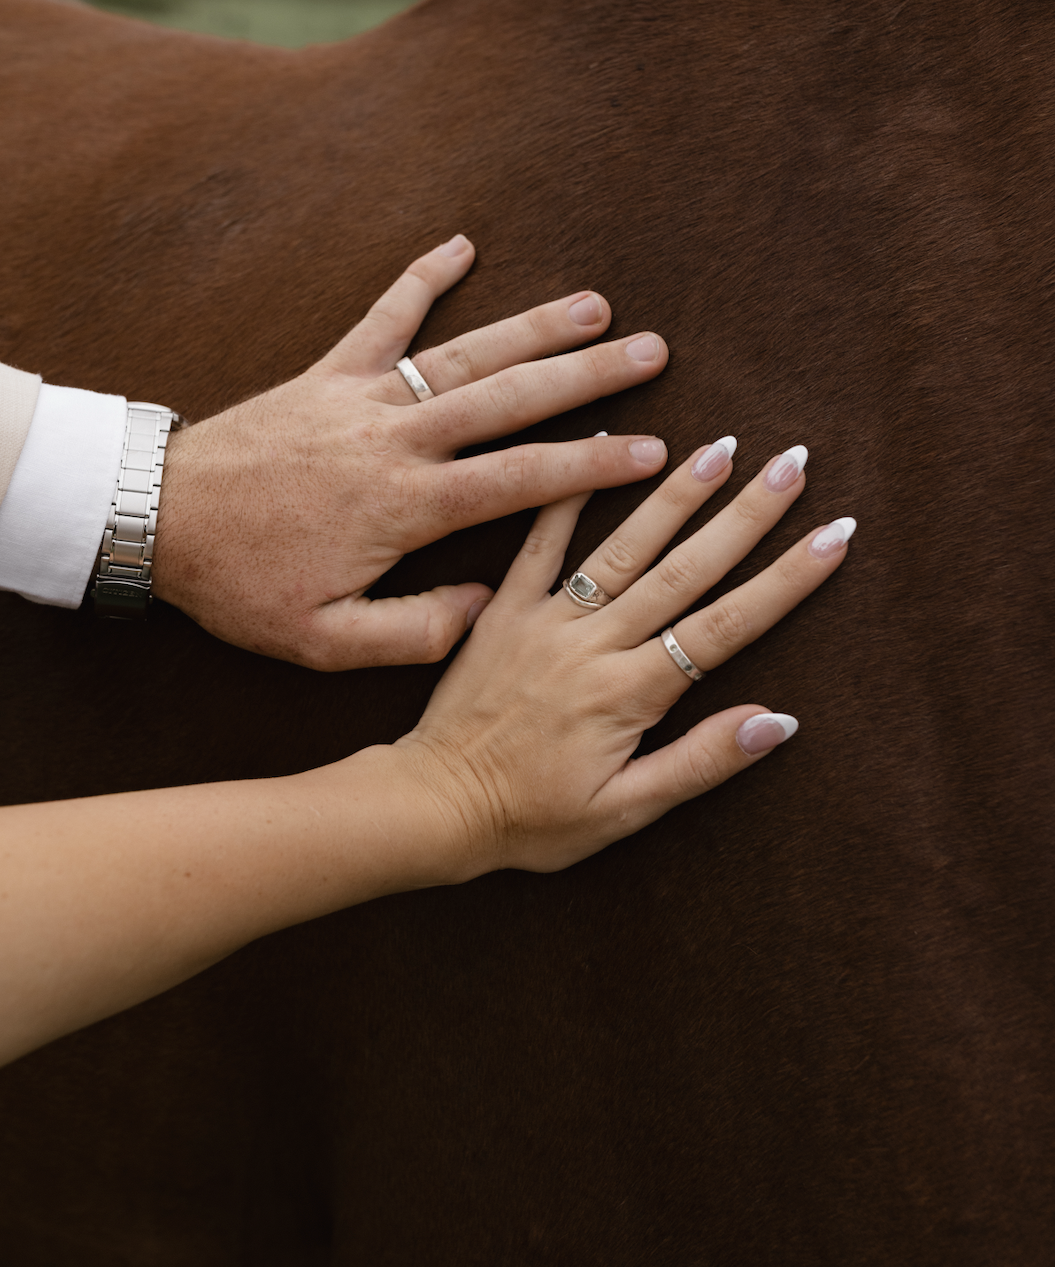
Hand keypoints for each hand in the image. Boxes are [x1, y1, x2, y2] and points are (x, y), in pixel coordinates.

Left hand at [152, 234, 669, 667]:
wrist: (157, 521)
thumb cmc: (241, 586)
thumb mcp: (324, 642)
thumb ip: (414, 633)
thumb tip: (487, 604)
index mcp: (406, 507)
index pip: (522, 479)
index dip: (594, 464)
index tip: (652, 449)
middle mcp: (395, 440)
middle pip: (511, 398)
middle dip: (589, 375)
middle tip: (655, 352)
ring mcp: (361, 398)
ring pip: (464, 353)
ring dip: (533, 326)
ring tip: (597, 305)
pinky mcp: (325, 374)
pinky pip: (381, 318)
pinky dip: (421, 279)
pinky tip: (462, 245)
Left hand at [399, 438, 854, 878]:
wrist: (431, 806)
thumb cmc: (532, 821)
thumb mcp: (624, 812)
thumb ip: (701, 762)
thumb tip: (778, 721)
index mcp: (630, 693)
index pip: (728, 626)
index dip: (787, 579)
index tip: (835, 533)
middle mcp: (594, 644)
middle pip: (686, 569)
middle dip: (746, 515)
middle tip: (793, 463)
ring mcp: (546, 619)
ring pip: (624, 545)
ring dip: (676, 493)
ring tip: (721, 445)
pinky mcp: (503, 609)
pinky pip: (537, 542)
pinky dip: (568, 494)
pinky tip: (597, 446)